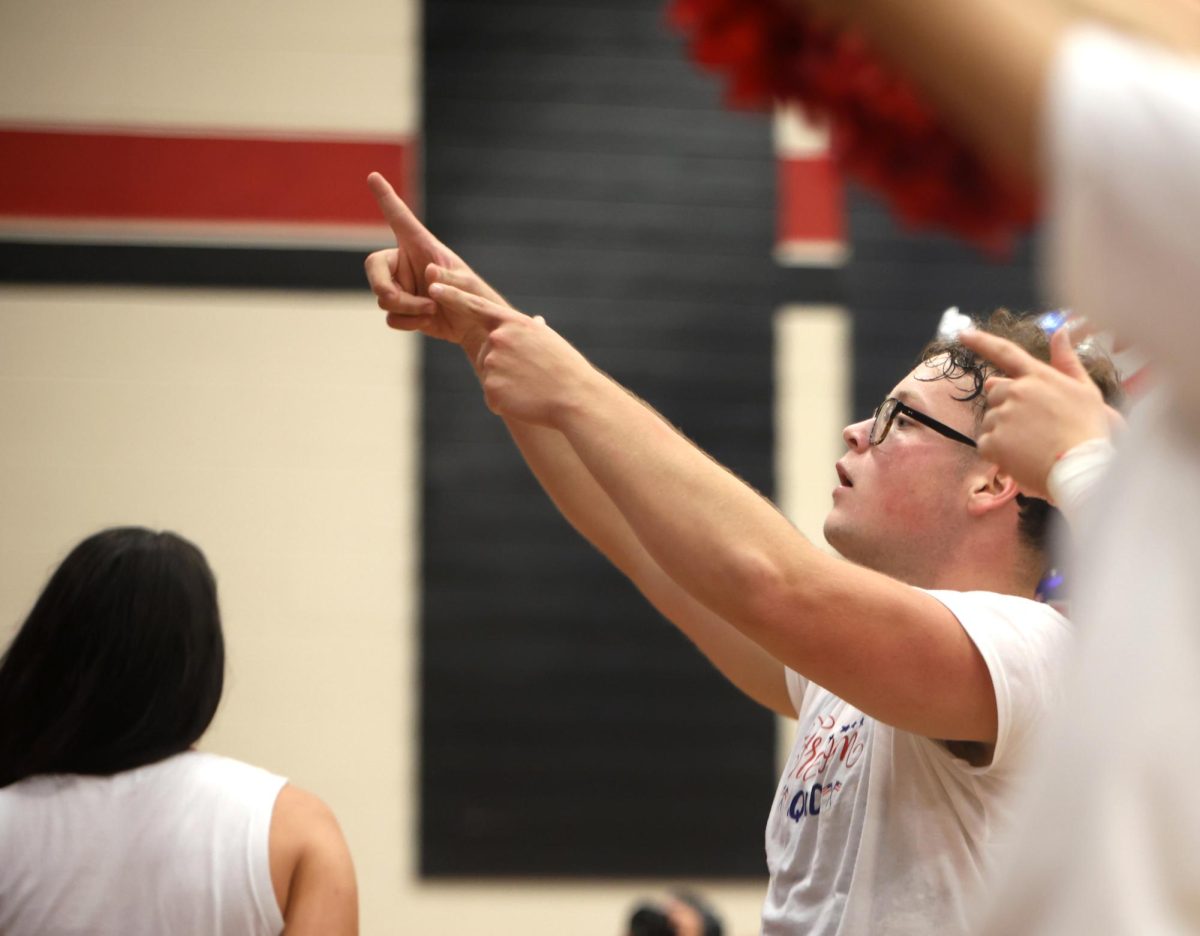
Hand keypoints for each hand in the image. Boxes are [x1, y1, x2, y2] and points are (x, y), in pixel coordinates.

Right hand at [362, 172, 502, 353]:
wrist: (474, 328)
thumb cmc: (474, 299)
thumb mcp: (467, 285)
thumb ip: (449, 278)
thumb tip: (430, 273)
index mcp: (421, 246)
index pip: (400, 219)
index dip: (386, 199)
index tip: (374, 176)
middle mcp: (405, 263)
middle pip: (373, 268)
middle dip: (384, 288)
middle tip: (397, 301)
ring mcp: (401, 286)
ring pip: (383, 297)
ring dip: (406, 308)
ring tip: (432, 309)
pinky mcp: (402, 309)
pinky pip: (391, 317)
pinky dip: (407, 322)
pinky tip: (426, 320)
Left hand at [427, 281, 601, 426]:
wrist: (574, 397)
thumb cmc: (567, 369)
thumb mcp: (550, 341)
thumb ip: (533, 331)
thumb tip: (537, 321)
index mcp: (513, 323)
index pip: (475, 306)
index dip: (452, 296)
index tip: (434, 286)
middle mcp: (498, 339)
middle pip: (485, 353)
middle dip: (502, 365)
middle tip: (531, 375)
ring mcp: (493, 363)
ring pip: (490, 376)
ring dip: (508, 385)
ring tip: (531, 387)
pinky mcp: (490, 389)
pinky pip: (492, 397)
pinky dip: (507, 402)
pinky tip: (526, 400)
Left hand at [958, 327, 1113, 499]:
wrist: (1082, 468)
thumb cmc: (1088, 431)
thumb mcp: (1086, 390)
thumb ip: (1067, 361)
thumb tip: (1059, 331)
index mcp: (1038, 376)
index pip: (1005, 352)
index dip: (982, 341)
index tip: (963, 334)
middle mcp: (1016, 391)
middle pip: (994, 392)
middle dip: (1005, 405)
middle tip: (1031, 426)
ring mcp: (1003, 415)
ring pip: (990, 419)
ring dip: (1002, 431)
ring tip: (1031, 445)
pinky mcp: (993, 440)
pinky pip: (985, 443)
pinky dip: (997, 453)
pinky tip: (1020, 458)